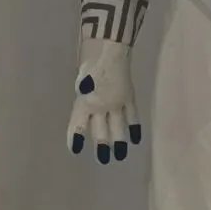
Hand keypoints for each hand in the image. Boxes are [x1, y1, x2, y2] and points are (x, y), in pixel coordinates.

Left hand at [67, 39, 140, 162]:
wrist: (109, 49)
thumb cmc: (90, 61)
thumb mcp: (81, 81)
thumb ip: (84, 98)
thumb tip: (87, 114)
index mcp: (84, 101)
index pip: (78, 124)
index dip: (75, 137)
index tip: (75, 150)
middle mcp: (100, 105)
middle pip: (100, 129)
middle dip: (101, 145)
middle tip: (103, 160)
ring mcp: (116, 102)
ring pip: (117, 126)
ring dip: (118, 141)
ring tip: (120, 156)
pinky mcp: (128, 97)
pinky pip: (132, 115)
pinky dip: (134, 127)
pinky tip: (135, 139)